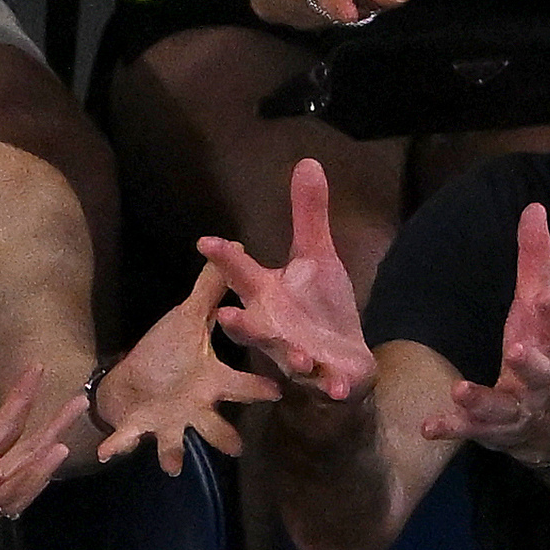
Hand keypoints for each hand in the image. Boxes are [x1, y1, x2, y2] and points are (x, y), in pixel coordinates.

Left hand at [90, 261, 280, 473]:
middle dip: (225, 438)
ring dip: (174, 452)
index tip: (278, 391)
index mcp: (212, 382)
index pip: (242, 386)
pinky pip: (131, 439)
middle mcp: (197, 408)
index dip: (260, 389)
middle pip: (217, 427)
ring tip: (173, 465)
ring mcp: (170, 423)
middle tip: (237, 448)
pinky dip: (119, 445)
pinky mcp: (142, 428)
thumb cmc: (166, 353)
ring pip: (179, 442)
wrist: (131, 379)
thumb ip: (211, 289)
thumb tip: (231, 247)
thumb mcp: (188, 319)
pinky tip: (107, 452)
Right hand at [200, 160, 376, 401]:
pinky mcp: (324, 377)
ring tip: (299, 358)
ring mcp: (297, 356)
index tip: (206, 242)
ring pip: (286, 358)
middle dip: (240, 324)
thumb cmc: (319, 309)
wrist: (343, 361)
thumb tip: (307, 161)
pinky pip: (325, 384)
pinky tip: (339, 387)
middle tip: (226, 316)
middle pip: (251, 327)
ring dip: (291, 358)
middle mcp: (274, 328)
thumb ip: (308, 214)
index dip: (224, 259)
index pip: (240, 274)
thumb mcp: (316, 257)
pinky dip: (332, 387)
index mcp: (267, 296)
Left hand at [420, 202, 549, 459]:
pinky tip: (428, 427)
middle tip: (516, 351)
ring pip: (504, 406)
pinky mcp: (494, 430)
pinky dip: (452, 428)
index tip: (543, 297)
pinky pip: (471, 431)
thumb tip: (534, 207)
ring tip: (460, 391)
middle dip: (530, 363)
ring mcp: (518, 408)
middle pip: (539, 370)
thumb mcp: (538, 307)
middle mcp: (540, 378)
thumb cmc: (541, 350)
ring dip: (482, 400)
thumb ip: (535, 260)